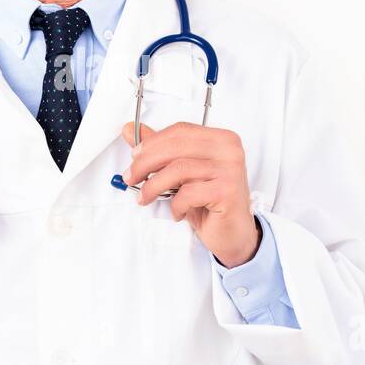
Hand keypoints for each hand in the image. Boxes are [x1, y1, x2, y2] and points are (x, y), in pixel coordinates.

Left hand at [119, 121, 259, 267]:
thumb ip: (159, 150)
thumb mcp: (182, 174)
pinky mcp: (227, 191)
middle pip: (177, 147)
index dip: (152, 142)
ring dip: (154, 186)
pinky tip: (177, 212)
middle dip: (146, 163)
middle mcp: (229, 150)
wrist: (233, 234)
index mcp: (221, 139)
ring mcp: (231, 170)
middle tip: (132, 178)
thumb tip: (131, 130)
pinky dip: (175, 204)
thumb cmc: (210, 203)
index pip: (180, 131)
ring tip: (147, 197)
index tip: (134, 157)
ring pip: (179, 169)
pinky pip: (188, 193)